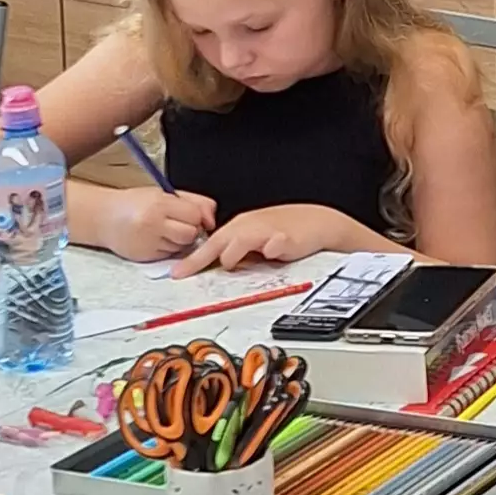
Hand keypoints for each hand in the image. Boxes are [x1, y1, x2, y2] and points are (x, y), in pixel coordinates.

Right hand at [104, 188, 215, 261]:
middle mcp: (153, 223)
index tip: (191, 215)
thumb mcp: (163, 194)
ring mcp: (148, 241)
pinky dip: (168, 249)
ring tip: (164, 231)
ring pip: (183, 246)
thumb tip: (212, 219)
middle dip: (190, 230)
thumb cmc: (135, 204)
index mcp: (159, 203)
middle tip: (176, 224)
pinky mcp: (146, 256)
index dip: (197, 217)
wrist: (102, 217)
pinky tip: (155, 239)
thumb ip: (193, 201)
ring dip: (180, 241)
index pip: (195, 215)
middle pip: (191, 233)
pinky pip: (170, 255)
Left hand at [168, 204, 349, 275]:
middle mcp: (248, 226)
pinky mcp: (285, 237)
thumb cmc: (286, 231)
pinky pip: (273, 244)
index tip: (177, 273)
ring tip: (236, 264)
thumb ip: (239, 251)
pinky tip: (272, 253)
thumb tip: (222, 267)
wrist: (318, 222)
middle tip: (185, 273)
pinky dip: (270, 249)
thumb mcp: (257, 239)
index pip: (210, 244)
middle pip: (218, 242)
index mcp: (239, 227)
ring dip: (233, 256)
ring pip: (239, 242)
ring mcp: (265, 231)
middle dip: (199, 259)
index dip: (193, 259)